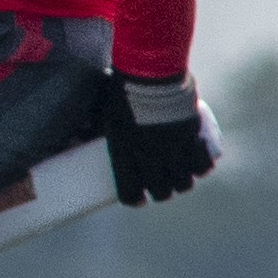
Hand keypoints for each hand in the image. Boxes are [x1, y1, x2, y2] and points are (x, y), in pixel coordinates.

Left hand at [102, 72, 217, 206]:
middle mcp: (148, 160)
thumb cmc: (120, 91)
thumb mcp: (101, 113)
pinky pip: (202, 166)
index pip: (130, 193)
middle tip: (164, 185)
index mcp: (123, 156)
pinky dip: (202, 168)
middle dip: (162, 191)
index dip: (135, 199)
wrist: (150, 77)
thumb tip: (75, 134)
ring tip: (182, 176)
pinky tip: (199, 164)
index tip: (140, 199)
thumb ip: (91, 127)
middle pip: (161, 192)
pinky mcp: (192, 139)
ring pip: (183, 183)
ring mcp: (172, 151)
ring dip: (183, 182)